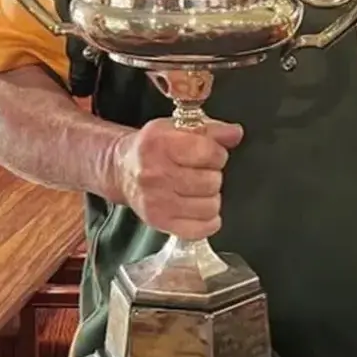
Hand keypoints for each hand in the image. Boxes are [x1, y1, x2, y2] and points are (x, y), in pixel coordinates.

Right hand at [112, 117, 243, 238]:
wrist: (122, 169)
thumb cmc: (154, 148)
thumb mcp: (178, 127)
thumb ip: (212, 129)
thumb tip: (234, 134)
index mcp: (160, 144)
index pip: (209, 153)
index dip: (217, 154)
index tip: (211, 154)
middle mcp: (155, 174)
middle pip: (211, 181)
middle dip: (214, 175)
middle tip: (201, 173)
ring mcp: (156, 201)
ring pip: (209, 206)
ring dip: (211, 198)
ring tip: (198, 189)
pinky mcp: (158, 221)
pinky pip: (199, 229)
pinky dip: (207, 221)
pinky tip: (200, 209)